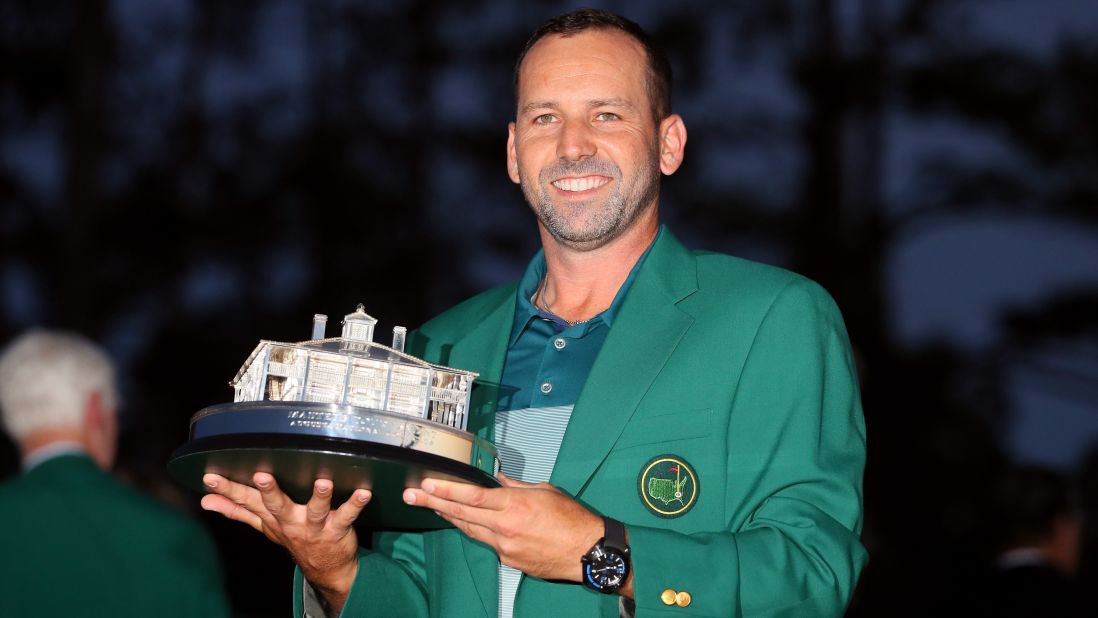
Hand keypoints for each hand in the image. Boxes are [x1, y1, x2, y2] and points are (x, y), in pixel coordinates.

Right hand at [200, 472, 369, 612]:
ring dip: (320, 495)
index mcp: (271, 517)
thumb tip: (206, 501)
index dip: (226, 489)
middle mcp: (290, 521)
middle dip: (268, 490)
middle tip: (262, 475)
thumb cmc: (294, 537)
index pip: (245, 502)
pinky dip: (356, 504)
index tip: (209, 476)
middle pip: (276, 505)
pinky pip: (348, 515)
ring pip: (316, 509)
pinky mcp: (338, 528)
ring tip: (322, 481)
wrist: (326, 568)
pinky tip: (364, 492)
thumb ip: (236, 510)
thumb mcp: (263, 526)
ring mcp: (315, 526)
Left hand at [402, 474, 602, 582]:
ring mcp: (505, 547)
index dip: (446, 489)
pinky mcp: (509, 560)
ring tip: (432, 506)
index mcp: (515, 505)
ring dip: (451, 517)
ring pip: (470, 529)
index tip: (427, 485)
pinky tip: (468, 522)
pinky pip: (487, 542)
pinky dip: (477, 530)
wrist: (589, 552)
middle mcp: (505, 527)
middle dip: (434, 503)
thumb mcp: (545, 491)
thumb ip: (517, 486)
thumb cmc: (573, 519)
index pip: (472, 495)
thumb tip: (499, 480)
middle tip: (413, 496)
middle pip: (462, 513)